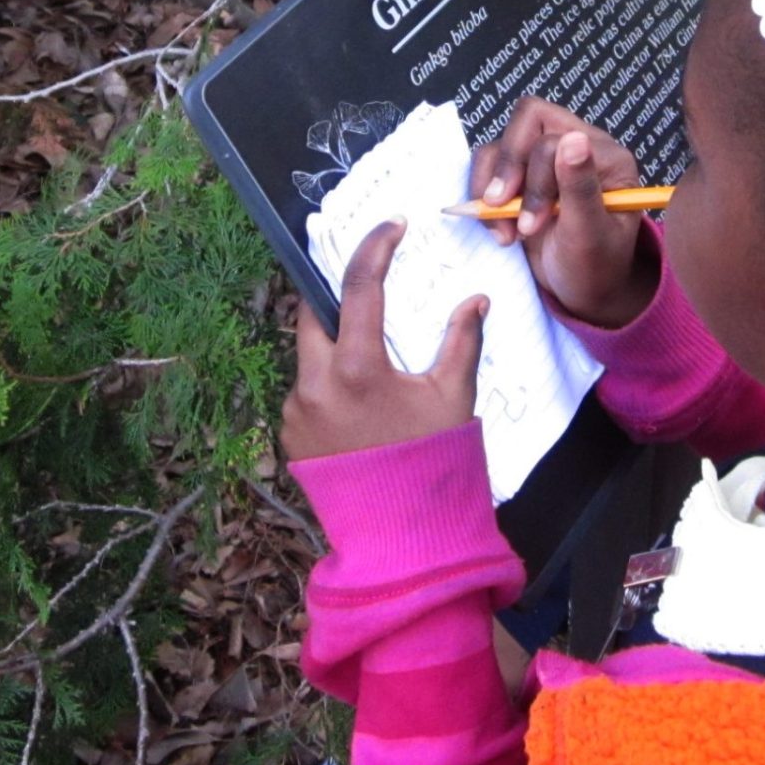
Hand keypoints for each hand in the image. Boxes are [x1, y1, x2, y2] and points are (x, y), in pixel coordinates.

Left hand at [282, 221, 485, 462]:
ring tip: (372, 369)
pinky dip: (328, 386)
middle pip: (313, 314)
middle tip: (368, 298)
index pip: (358, 285)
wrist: (399, 537)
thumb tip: (476, 299)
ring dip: (334, 348)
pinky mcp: (289, 434)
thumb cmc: (431, 464)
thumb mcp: (453, 399)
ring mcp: (295, 410)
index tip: (391, 227)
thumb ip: (461, 342)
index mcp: (357, 368)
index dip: (375, 247)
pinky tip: (358, 408)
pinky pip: (304, 391)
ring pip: (308, 356)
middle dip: (338, 299)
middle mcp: (315, 383)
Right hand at [468, 100, 655, 328]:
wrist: (585, 291)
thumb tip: (573, 140)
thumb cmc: (597, 266)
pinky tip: (496, 226)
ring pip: (502, 142)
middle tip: (502, 210)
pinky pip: (489, 162)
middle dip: (509, 169)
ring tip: (504, 231)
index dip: (535, 178)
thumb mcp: (591, 235)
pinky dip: (482, 193)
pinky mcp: (521, 175)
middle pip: (526, 121)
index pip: (555, 138)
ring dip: (492, 186)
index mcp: (606, 157)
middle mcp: (576, 148)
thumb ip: (581, 188)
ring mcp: (546, 159)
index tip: (531, 224)